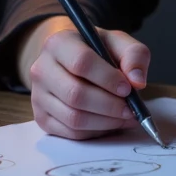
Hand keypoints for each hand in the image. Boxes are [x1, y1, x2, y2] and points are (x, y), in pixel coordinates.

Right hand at [18, 15, 151, 139]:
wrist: (71, 61)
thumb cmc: (97, 51)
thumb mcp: (118, 42)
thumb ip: (134, 55)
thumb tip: (137, 81)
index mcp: (58, 43)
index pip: (81, 62)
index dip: (108, 78)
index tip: (128, 88)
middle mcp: (41, 69)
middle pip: (75, 94)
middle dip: (109, 105)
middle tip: (131, 110)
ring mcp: (37, 96)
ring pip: (73, 118)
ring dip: (105, 122)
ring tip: (125, 117)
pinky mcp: (41, 118)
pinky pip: (70, 133)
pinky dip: (95, 132)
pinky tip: (110, 123)